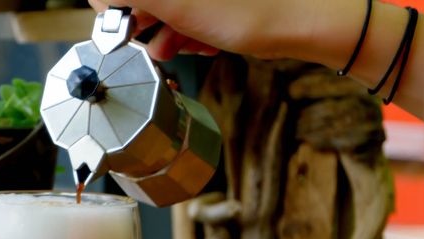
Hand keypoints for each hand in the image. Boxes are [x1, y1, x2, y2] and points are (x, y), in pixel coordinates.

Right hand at [87, 0, 310, 61]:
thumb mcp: (176, 5)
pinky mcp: (220, 1)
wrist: (306, 22)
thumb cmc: (253, 10)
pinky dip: (192, 29)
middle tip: (157, 43)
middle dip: (148, 22)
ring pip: (169, 7)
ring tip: (184, 48)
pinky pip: (192, 12)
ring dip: (170, 31)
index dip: (117, 9)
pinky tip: (205, 43)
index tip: (124, 29)